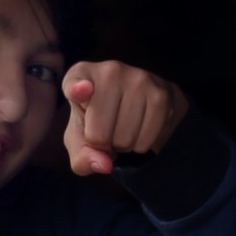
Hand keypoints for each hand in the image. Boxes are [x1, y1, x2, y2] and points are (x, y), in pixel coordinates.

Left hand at [60, 61, 188, 176]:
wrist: (139, 105)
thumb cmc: (98, 120)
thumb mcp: (80, 139)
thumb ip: (82, 157)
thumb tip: (104, 164)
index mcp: (80, 74)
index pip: (75, 84)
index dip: (76, 90)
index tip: (80, 91)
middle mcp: (109, 70)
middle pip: (98, 135)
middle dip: (103, 143)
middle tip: (109, 128)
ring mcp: (138, 79)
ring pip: (124, 140)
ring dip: (124, 145)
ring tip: (124, 126)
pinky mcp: (160, 95)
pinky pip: (145, 141)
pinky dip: (141, 145)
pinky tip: (140, 127)